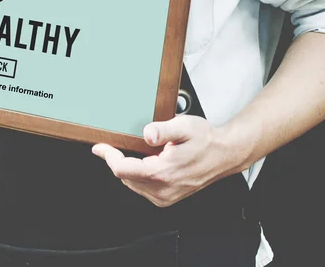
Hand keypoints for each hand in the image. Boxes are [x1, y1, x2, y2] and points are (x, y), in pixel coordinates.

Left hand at [92, 116, 239, 206]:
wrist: (224, 154)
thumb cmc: (206, 140)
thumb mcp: (184, 126)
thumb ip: (163, 130)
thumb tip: (147, 133)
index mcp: (163, 173)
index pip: (122, 169)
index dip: (108, 156)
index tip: (99, 147)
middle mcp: (163, 189)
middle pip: (125, 177)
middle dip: (117, 160)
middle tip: (115, 144)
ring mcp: (165, 196)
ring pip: (132, 183)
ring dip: (128, 168)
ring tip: (134, 151)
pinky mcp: (167, 198)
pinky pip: (142, 187)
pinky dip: (137, 174)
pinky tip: (145, 162)